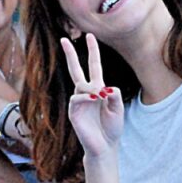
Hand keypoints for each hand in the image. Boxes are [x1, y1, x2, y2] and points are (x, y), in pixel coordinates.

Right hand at [60, 33, 124, 158]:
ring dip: (92, 88)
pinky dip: (86, 97)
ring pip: (81, 84)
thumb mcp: (118, 108)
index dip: (93, 51)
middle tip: (63, 39)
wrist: (105, 147)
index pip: (94, 66)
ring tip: (101, 97)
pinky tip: (94, 99)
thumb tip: (103, 87)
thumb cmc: (112, 128)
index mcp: (98, 89)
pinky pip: (77, 98)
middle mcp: (86, 93)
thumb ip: (114, 94)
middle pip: (76, 69)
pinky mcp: (74, 112)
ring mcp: (78, 102)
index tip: (90, 36)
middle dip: (70, 54)